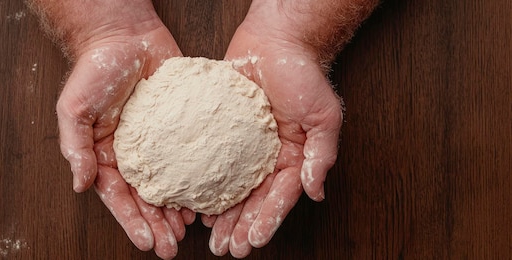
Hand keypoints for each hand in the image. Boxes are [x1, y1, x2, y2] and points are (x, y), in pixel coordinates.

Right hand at [53, 6, 194, 258]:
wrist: (124, 34)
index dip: (132, 221)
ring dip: (179, 209)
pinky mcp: (183, 127)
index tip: (147, 242)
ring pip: (172, 183)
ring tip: (191, 230)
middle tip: (173, 247)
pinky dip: (199, 177)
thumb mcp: (74, 108)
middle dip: (158, 225)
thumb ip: (75, 147)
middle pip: (147, 198)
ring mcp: (161, 142)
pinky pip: (193, 156)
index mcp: (108, 155)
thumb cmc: (94, 69)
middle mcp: (136, 154)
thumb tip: (79, 185)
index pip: (119, 196)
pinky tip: (210, 194)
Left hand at [202, 16, 343, 257]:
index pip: (279, 197)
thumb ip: (321, 155)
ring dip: (222, 215)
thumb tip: (316, 192)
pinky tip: (192, 201)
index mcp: (292, 157)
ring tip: (210, 238)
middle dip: (240, 227)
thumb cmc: (303, 75)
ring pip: (231, 188)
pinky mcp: (221, 132)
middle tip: (225, 249)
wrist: (275, 42)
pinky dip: (203, 184)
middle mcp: (266, 157)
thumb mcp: (323, 116)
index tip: (253, 241)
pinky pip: (210, 162)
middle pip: (253, 200)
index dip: (267, 220)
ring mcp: (242, 147)